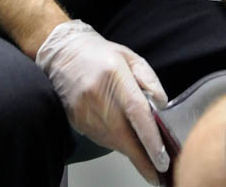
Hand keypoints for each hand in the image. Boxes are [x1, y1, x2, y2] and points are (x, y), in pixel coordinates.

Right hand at [36, 19, 168, 184]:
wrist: (63, 52)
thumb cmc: (99, 54)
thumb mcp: (130, 57)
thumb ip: (149, 79)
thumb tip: (162, 104)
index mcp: (114, 74)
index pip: (136, 112)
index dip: (150, 139)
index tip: (161, 159)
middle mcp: (97, 93)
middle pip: (123, 136)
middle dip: (142, 158)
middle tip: (158, 173)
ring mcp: (83, 108)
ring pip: (112, 141)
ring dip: (128, 150)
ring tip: (142, 153)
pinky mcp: (75, 118)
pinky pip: (99, 138)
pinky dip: (113, 141)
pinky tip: (120, 135)